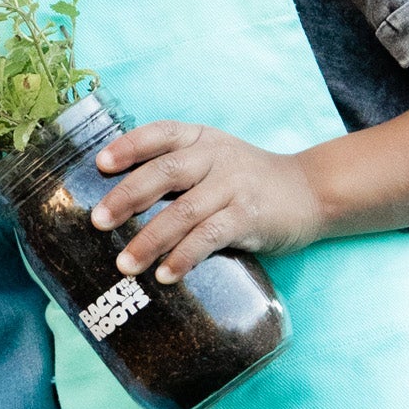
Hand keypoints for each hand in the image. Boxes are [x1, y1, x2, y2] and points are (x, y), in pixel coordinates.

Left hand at [87, 121, 326, 279]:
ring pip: (183, 211)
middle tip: (98, 222)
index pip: (160, 133)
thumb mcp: (214, 161)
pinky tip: (165, 275)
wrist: (310, 192)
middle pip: (164, 172)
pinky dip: (184, 257)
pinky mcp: (249, 216)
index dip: (128, 146)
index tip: (99, 165)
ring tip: (125, 264)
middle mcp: (215, 157)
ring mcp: (234, 186)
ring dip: (150, 240)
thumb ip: (176, 172)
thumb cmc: (248, 181)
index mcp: (200, 139)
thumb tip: (118, 206)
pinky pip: (209, 237)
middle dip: (127, 197)